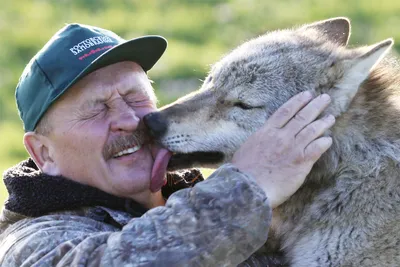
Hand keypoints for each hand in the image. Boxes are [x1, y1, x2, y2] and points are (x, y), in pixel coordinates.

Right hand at [231, 91, 333, 207]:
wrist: (247, 187)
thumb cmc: (243, 170)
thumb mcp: (248, 147)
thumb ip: (260, 140)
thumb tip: (263, 138)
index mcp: (267, 131)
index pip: (286, 111)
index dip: (298, 101)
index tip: (307, 94)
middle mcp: (282, 136)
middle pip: (302, 116)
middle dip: (315, 105)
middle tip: (326, 98)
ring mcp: (293, 148)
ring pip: (312, 130)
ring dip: (323, 122)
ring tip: (331, 117)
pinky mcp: (301, 162)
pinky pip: (317, 148)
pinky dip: (324, 142)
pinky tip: (328, 139)